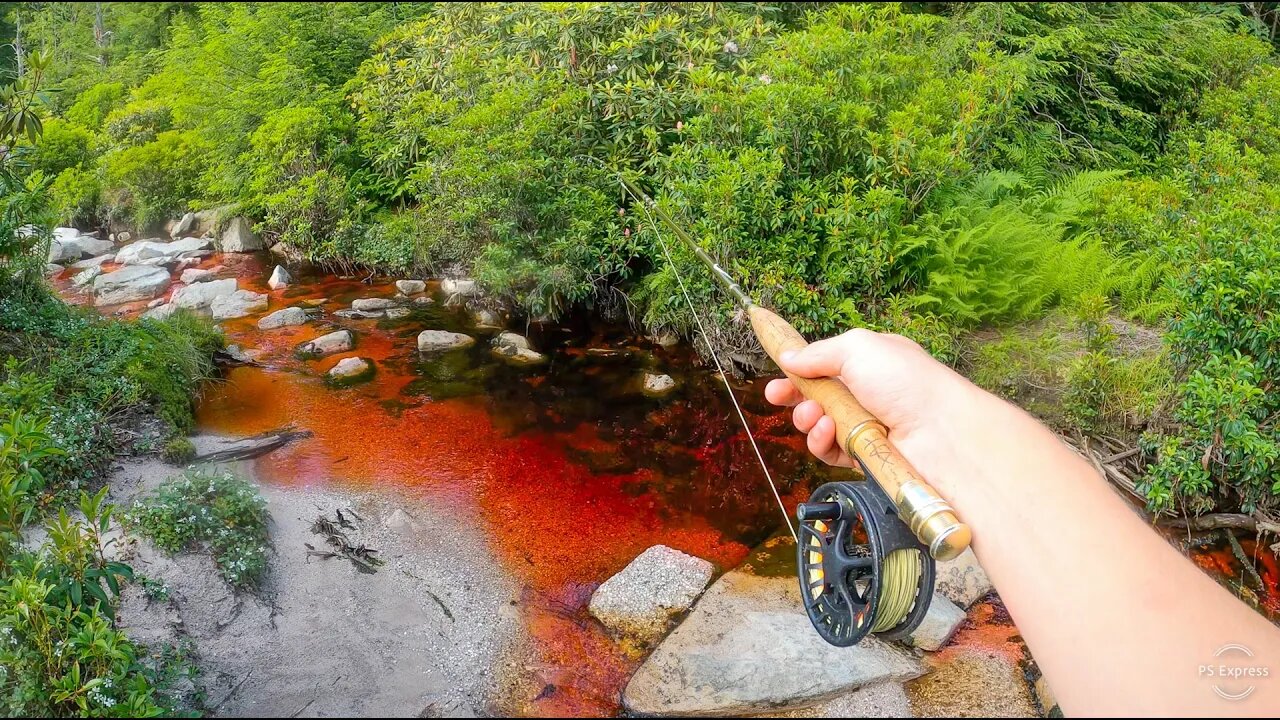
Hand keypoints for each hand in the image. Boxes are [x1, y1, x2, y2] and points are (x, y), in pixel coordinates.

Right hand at [763, 328, 992, 502]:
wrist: (940, 433)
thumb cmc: (908, 383)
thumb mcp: (858, 348)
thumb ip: (819, 353)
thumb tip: (789, 357)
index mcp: (871, 363)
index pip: (825, 365)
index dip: (798, 370)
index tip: (776, 373)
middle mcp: (868, 394)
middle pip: (818, 396)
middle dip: (795, 397)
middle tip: (778, 397)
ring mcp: (866, 426)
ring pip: (820, 425)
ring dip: (809, 419)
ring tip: (814, 417)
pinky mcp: (864, 455)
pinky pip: (830, 451)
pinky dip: (823, 443)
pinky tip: (827, 433)